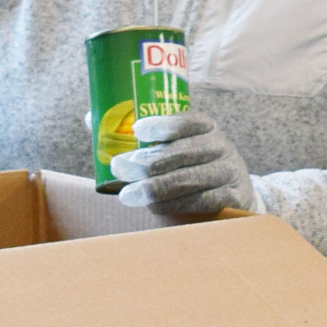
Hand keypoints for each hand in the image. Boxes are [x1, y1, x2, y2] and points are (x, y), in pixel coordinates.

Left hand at [108, 112, 255, 215]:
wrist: (236, 192)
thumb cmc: (191, 164)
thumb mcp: (175, 144)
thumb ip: (137, 135)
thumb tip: (90, 119)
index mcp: (204, 127)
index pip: (187, 120)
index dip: (163, 125)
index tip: (137, 131)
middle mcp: (219, 145)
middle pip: (183, 152)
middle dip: (147, 162)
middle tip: (119, 169)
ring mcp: (228, 172)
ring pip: (190, 178)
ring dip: (156, 187)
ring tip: (129, 195)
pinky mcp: (232, 198)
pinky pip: (201, 201)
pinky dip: (175, 205)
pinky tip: (154, 207)